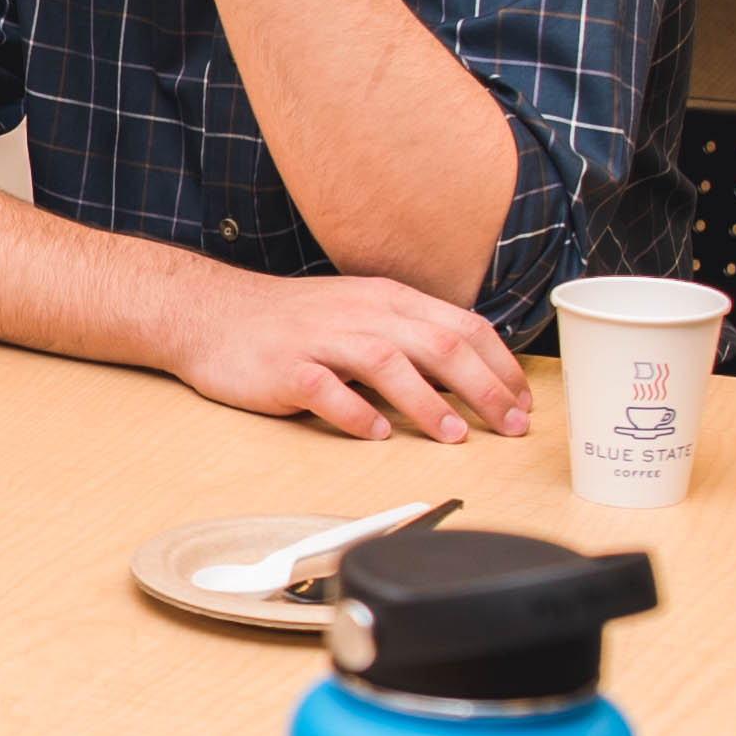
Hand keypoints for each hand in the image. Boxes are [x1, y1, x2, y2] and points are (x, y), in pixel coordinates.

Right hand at [159, 268, 534, 439]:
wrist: (211, 313)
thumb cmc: (290, 323)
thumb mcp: (359, 315)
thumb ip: (408, 338)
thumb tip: (466, 375)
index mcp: (387, 300)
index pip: (462, 327)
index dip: (500, 366)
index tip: (524, 402)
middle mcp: (361, 314)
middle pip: (438, 345)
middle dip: (484, 388)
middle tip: (511, 426)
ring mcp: (322, 340)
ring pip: (388, 363)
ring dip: (428, 402)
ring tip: (456, 435)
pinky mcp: (286, 369)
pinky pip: (326, 391)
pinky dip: (356, 413)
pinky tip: (377, 434)